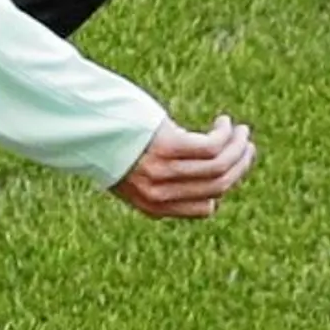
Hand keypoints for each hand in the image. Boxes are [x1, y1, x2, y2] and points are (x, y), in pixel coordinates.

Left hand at [111, 115, 254, 218]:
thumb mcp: (134, 171)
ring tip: (241, 131)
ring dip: (237, 147)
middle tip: (246, 144)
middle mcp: (159, 194)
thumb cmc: (110, 143)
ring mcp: (163, 171)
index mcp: (153, 207)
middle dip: (239, 164)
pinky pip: (211, 146)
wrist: (82, 123)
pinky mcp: (167, 146)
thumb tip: (203, 179)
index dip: (223, 186)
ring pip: (219, 165)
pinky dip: (224, 134)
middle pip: (217, 185)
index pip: (205, 207)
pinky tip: (224, 123)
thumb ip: (163, 180)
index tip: (231, 165)